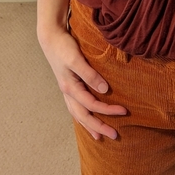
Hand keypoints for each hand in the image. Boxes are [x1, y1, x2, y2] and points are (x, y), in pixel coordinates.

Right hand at [38, 25, 127, 139]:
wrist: (51, 38)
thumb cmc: (64, 47)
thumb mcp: (76, 59)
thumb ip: (90, 74)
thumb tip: (104, 90)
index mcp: (70, 87)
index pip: (92, 104)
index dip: (108, 110)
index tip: (124, 111)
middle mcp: (67, 92)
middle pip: (83, 115)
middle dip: (99, 126)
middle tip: (114, 136)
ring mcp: (67, 90)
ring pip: (78, 113)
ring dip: (89, 125)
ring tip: (99, 136)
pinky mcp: (69, 85)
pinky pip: (76, 106)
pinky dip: (83, 116)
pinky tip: (87, 118)